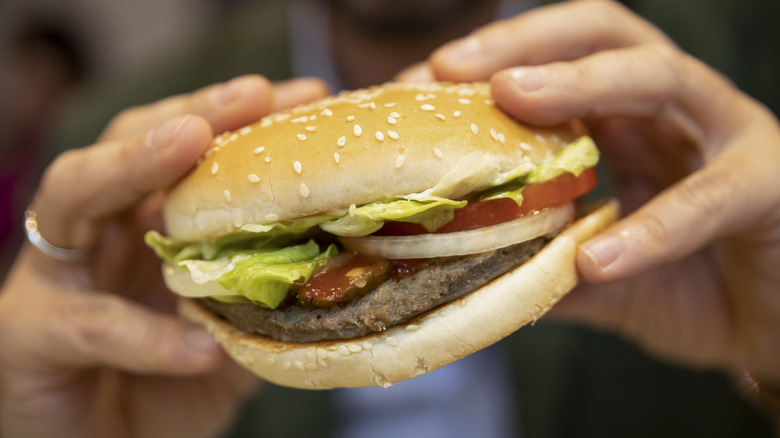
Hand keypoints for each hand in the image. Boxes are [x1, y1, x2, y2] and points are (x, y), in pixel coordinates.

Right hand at [0, 75, 328, 437]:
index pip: (182, 151)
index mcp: (139, 225)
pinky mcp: (28, 335)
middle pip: (125, 144)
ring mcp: (53, 277)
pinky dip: (149, 333)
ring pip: (73, 196)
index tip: (304, 96)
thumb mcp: (226, 337)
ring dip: (132, 164)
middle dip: (189, 111)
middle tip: (254, 92)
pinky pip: (89, 324)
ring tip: (192, 140)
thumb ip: (262, 301)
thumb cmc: (160, 392)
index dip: (237, 120)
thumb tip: (342, 267)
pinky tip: (203, 344)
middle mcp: (94, 236)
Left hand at [411, 1, 779, 385]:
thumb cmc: (685, 287)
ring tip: (514, 98)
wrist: (769, 328)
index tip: (414, 86)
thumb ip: (538, 268)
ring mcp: (727, 135)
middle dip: (524, 44)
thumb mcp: (595, 276)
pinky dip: (654, 226)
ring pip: (661, 78)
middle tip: (453, 66)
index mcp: (623, 120)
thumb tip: (459, 277)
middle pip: (602, 37)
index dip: (484, 67)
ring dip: (583, 84)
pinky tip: (600, 259)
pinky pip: (713, 193)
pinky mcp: (771, 183)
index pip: (553, 66)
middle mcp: (672, 110)